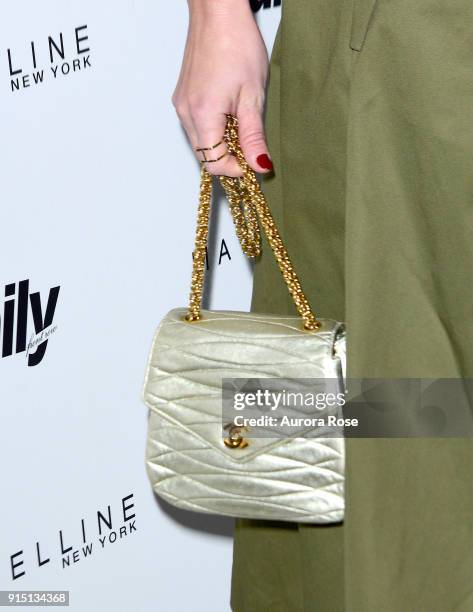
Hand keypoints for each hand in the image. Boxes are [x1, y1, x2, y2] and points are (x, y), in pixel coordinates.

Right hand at [172, 0, 271, 176]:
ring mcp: (181, 105)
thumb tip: (259, 165)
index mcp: (203, 115)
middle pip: (205, 157)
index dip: (235, 169)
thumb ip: (253, 136)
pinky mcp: (182, 98)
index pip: (214, 164)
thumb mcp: (253, 96)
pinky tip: (228, 113)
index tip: (253, 161)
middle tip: (251, 144)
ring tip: (241, 122)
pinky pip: (196, 127)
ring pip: (200, 143)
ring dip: (221, 144)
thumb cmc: (237, 44)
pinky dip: (213, 130)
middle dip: (228, 158)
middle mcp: (186, 114)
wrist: (218, 13)